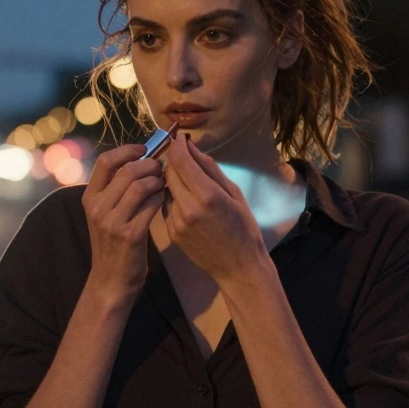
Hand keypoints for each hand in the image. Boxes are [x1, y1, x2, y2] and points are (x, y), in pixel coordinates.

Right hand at [82, 144, 165, 297]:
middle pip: (127, 171)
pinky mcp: (130, 234)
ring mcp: (112, 221)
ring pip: (140, 185)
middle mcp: (98, 207)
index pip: (105, 161)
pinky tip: (163, 198)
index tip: (143, 148)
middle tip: (161, 168)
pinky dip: (160, 197)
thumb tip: (139, 159)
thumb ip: (115, 190)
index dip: (127, 150)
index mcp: (90, 198)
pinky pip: (150, 205)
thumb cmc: (112, 244)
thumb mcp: (104, 214)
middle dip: (149, 165)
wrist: (111, 280)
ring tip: (163, 184)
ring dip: (157, 180)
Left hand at [162, 135, 266, 278]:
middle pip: (168, 172)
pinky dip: (173, 199)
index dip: (177, 146)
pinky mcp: (170, 232)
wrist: (238, 267)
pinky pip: (166, 206)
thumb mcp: (234, 193)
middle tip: (184, 159)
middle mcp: (187, 208)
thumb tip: (190, 146)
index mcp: (208, 196)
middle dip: (174, 162)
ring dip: (173, 181)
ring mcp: (176, 222)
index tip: (180, 140)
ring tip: (190, 184)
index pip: (179, 160)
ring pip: (165, 188)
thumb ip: (210, 168)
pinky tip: (188, 204)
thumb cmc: (243, 228)